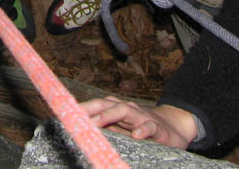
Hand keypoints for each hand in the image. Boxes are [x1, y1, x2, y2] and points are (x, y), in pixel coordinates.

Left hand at [81, 97, 197, 148]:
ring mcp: (141, 116)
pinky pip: (149, 126)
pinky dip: (142, 129)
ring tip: (96, 121)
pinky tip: (136, 135)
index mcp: (116, 109)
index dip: (81, 107)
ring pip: (124, 110)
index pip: (96, 105)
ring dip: (109, 115)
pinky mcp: (157, 127)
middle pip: (106, 103)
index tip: (64, 111)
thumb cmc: (141, 127)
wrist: (174, 127)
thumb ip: (104, 127)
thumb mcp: (122, 128)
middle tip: (75, 115)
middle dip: (90, 107)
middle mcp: (127, 109)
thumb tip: (80, 130)